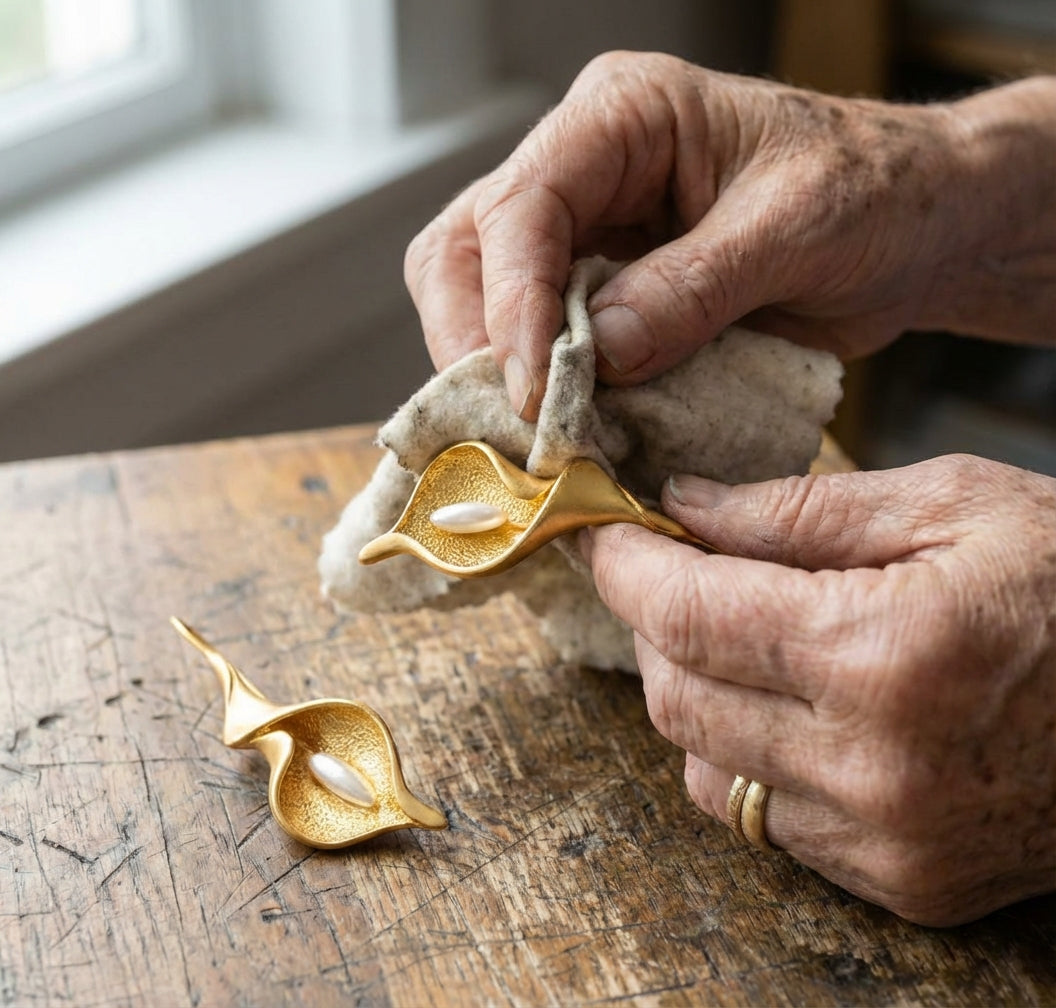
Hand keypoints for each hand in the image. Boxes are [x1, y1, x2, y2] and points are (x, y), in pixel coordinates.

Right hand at [406, 52, 1055, 418]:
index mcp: (625, 116)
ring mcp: (583, 234)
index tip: (533, 389)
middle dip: (475, 342)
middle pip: (465, 249)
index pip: (523, 204)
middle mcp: (583, 170)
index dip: (513, 303)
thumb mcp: (797, 229)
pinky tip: (561, 432)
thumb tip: (599, 356)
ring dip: (492, 373)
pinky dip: (534, 393)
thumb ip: (695, 288)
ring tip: (530, 436)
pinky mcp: (597, 293)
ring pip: (477, 297)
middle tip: (511, 423)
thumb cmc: (873, 194)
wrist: (913, 227)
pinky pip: (534, 342)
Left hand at [581, 454, 1055, 924]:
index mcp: (884, 652)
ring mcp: (885, 840)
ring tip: (738, 633)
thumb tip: (686, 504)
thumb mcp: (952, 504)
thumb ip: (799, 509)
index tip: (600, 529)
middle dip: (650, 623)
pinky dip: (744, 753)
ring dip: (692, 690)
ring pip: (702, 765)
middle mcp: (873, 765)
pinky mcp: (901, 883)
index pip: (687, 613)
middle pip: (674, 695)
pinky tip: (788, 704)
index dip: (624, 564)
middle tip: (671, 569)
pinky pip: (761, 817)